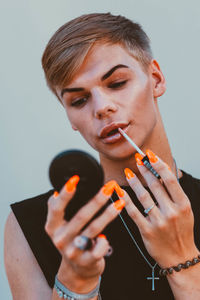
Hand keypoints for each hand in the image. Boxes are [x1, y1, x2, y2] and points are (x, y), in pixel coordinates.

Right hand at [44, 176, 124, 289]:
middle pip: (81, 216)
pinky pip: (99, 248)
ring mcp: (73, 251)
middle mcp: (61, 239)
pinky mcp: (86, 261)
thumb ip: (57, 210)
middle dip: (97, 200)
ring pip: (94, 229)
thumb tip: (55, 192)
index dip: (66, 194)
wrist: (77, 270)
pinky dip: (104, 241)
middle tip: (110, 186)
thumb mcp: (59, 226)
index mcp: (52, 227)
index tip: (75, 178)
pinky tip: (107, 237)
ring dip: (108, 214)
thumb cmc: (71, 240)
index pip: (56, 208)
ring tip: (120, 202)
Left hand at [119, 150, 198, 268]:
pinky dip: (125, 200)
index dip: (159, 165)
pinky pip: (133, 212)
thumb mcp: (185, 211)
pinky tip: (119, 191)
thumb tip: (162, 172)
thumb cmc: (182, 231)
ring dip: (134, 182)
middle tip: (137, 159)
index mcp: (183, 204)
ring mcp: (158, 222)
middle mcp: (171, 212)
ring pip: (143, 196)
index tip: (150, 155)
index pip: (170, 179)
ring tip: (128, 172)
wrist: (180, 258)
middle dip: (145, 169)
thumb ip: (174, 193)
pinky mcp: (147, 231)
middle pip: (155, 185)